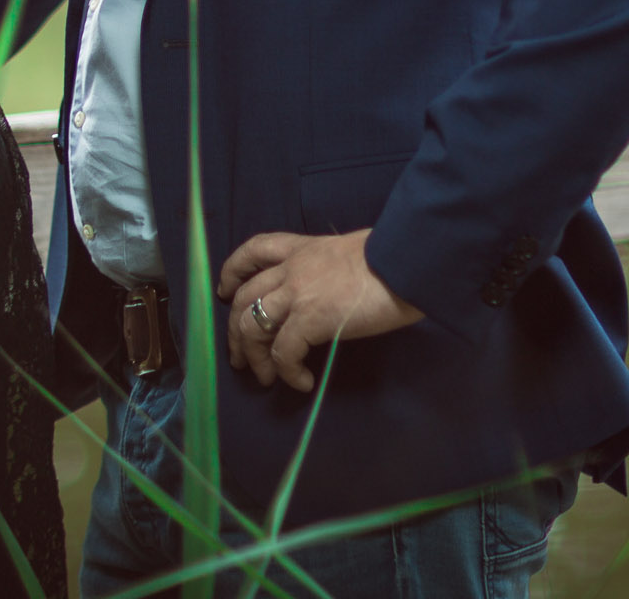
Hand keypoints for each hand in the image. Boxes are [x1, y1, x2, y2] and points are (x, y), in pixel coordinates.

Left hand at [217, 229, 422, 391]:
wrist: (404, 264)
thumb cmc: (389, 259)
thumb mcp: (347, 253)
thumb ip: (325, 268)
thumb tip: (326, 292)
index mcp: (301, 247)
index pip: (253, 250)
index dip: (232, 272)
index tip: (225, 292)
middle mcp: (291, 268)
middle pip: (244, 299)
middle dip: (235, 333)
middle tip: (240, 359)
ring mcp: (297, 293)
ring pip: (252, 327)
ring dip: (254, 358)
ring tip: (266, 378)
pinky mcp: (310, 319)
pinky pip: (283, 352)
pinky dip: (287, 372)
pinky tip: (302, 381)